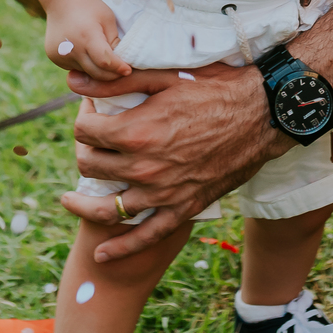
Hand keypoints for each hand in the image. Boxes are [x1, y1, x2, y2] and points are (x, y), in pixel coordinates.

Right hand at [44, 0, 131, 81]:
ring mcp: (60, 54)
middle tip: (121, 70)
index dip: (118, 68)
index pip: (105, 61)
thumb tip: (120, 62)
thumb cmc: (89, 6)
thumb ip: (114, 41)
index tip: (128, 70)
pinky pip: (73, 67)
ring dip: (96, 69)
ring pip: (85, 72)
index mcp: (87, 35)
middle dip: (111, 75)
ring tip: (102, 57)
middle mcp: (71, 48)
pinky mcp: (53, 56)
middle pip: (96, 73)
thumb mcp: (108, 19)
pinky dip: (83, 64)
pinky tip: (85, 51)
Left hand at [60, 62, 284, 261]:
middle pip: (90, 166)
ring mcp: (163, 193)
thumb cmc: (214, 88)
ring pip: (108, 208)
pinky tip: (102, 254)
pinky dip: (121, 248)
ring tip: (71, 198)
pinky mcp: (182, 208)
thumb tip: (72, 81)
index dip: (83, 118)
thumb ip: (116, 82)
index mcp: (136, 132)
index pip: (85, 131)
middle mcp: (144, 168)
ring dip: (84, 203)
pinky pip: (146, 237)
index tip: (90, 112)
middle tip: (91, 141)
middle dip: (84, 151)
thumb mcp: (164, 77)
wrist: (261, 114)